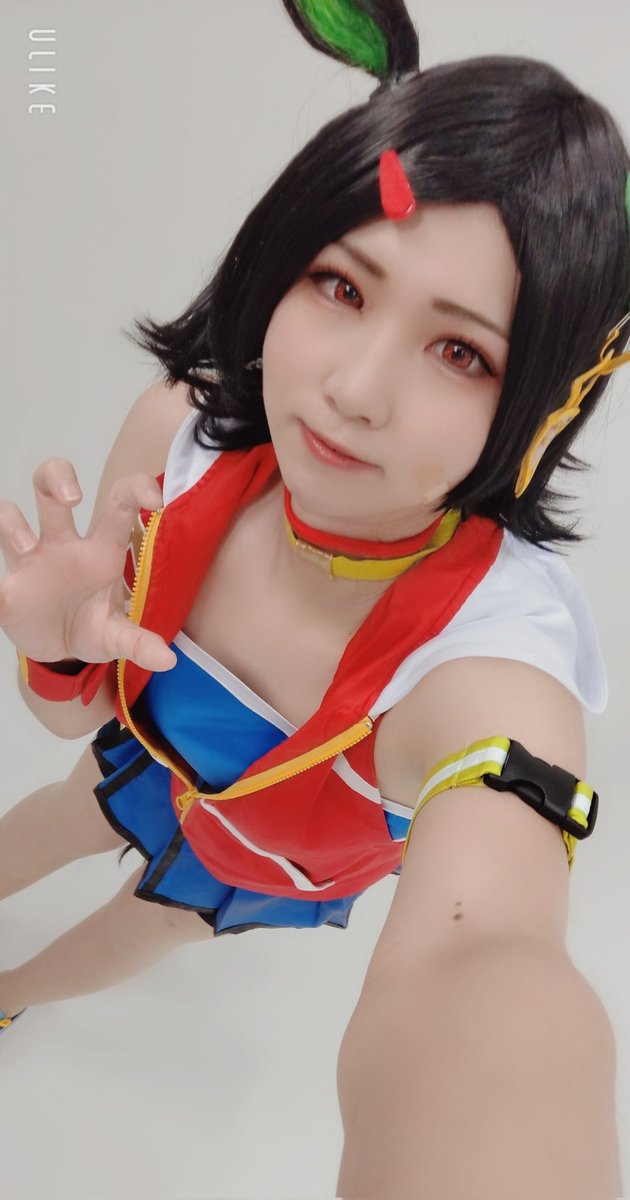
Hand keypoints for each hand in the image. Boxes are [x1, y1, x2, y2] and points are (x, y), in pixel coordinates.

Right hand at [0, 459, 176, 671]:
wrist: (59, 652)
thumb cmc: (92, 627)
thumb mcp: (116, 637)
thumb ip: (138, 642)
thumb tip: (167, 661)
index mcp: (100, 550)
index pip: (117, 502)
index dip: (135, 488)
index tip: (155, 499)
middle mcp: (63, 544)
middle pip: (52, 487)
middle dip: (57, 477)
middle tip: (72, 498)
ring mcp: (30, 559)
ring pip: (10, 517)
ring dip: (12, 525)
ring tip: (25, 548)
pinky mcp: (6, 585)